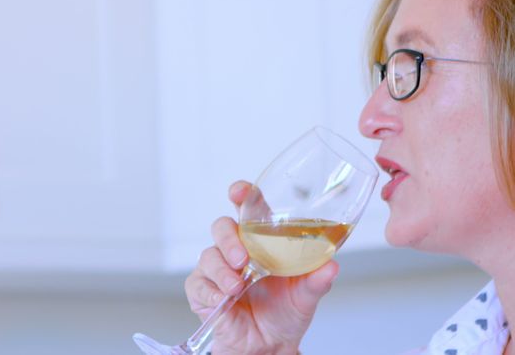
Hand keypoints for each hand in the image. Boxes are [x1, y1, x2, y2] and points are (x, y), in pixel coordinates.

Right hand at [184, 181, 337, 354]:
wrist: (269, 346)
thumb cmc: (284, 312)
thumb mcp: (306, 296)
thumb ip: (316, 280)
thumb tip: (331, 265)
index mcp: (260, 241)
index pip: (248, 209)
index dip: (241, 194)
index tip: (239, 191)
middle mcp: (236, 249)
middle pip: (222, 227)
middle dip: (228, 239)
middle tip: (242, 258)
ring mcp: (217, 269)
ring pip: (209, 256)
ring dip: (221, 270)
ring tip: (237, 288)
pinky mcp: (202, 290)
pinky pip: (198, 284)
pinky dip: (211, 291)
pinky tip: (223, 300)